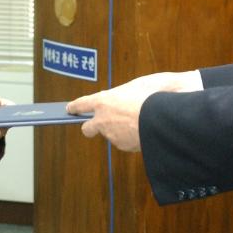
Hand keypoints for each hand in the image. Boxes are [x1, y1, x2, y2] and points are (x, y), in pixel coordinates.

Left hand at [67, 71, 197, 151]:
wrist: (163, 119)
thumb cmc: (151, 97)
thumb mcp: (135, 86)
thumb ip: (123, 95)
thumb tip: (122, 100)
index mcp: (103, 101)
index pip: (82, 104)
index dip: (75, 107)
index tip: (69, 109)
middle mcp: (103, 120)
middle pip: (87, 128)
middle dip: (90, 127)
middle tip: (98, 124)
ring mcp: (112, 135)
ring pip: (111, 134)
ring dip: (118, 130)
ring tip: (136, 121)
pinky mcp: (123, 146)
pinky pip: (124, 141)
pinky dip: (131, 137)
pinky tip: (142, 130)